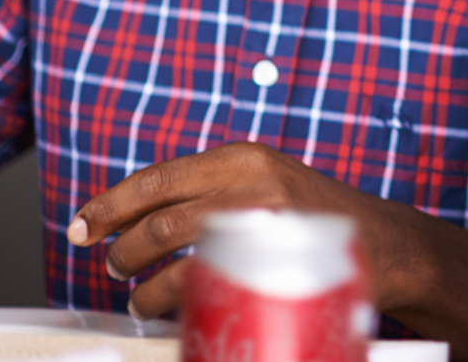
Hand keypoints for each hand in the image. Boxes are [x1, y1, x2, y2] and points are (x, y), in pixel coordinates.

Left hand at [67, 143, 435, 321]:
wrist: (385, 243)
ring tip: (138, 298)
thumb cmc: (316, 220)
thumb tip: (144, 219)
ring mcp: (263, 219)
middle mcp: (250, 181)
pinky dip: (171, 301)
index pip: (158, 177)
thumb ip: (215, 192)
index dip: (111, 204)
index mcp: (243, 158)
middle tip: (115, 266)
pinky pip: (200, 282)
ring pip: (174, 250)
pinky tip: (166, 311)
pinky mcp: (272, 257)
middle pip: (159, 217)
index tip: (82, 224)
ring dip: (142, 282)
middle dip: (122, 248)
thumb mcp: (268, 185)